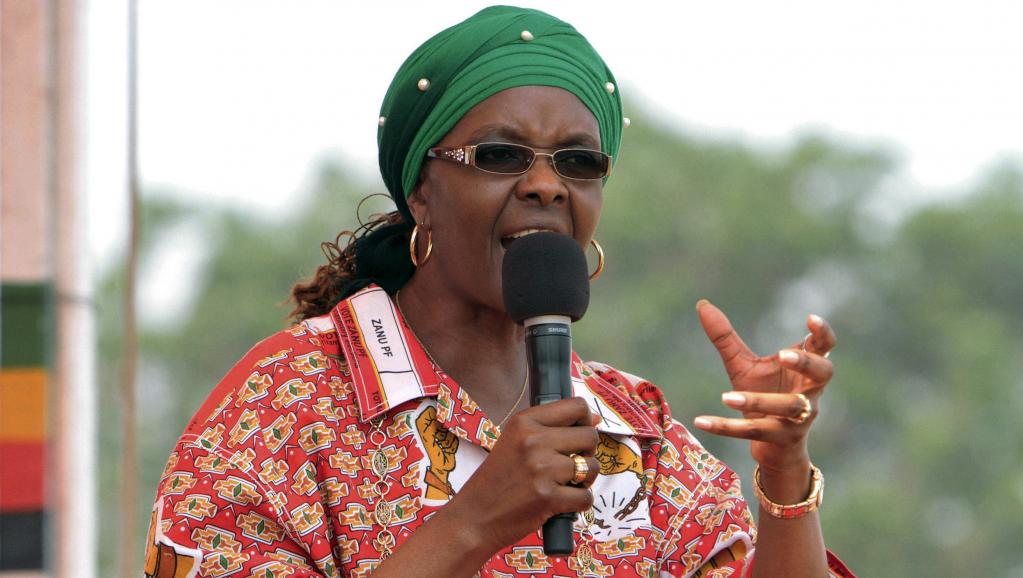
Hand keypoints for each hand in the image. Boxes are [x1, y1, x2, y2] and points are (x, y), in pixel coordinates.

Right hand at [444, 397, 600, 553]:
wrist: (473, 517)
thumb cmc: (496, 480)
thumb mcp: (515, 442)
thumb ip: (551, 429)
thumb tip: (595, 419)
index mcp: (524, 421)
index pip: (577, 406)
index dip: (585, 421)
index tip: (578, 435)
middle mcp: (533, 440)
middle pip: (589, 436)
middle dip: (588, 453)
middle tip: (571, 465)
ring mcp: (541, 469)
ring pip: (592, 467)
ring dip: (585, 480)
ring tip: (565, 485)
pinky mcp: (547, 497)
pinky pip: (586, 496)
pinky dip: (579, 504)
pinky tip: (561, 503)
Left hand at [692, 300, 835, 472]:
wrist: (772, 446)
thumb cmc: (764, 394)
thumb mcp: (743, 365)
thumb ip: (725, 338)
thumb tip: (701, 304)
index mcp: (805, 369)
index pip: (824, 347)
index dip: (823, 333)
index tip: (810, 318)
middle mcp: (809, 391)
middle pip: (822, 374)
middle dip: (806, 363)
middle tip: (784, 354)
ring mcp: (799, 418)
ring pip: (787, 407)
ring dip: (758, 401)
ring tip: (726, 398)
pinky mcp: (781, 439)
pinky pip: (755, 432)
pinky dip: (726, 427)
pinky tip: (700, 420)